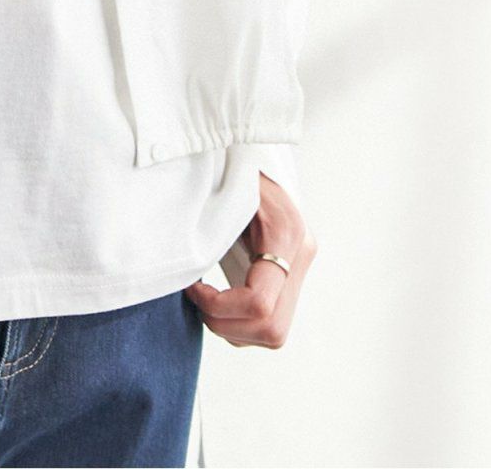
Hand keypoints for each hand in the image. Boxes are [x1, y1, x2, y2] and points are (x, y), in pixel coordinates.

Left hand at [184, 171, 315, 348]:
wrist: (257, 155)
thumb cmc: (233, 164)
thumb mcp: (227, 183)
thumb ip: (216, 214)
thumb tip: (189, 247)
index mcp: (286, 232)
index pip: (259, 301)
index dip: (219, 306)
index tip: (193, 287)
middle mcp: (301, 256)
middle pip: (272, 329)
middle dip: (226, 325)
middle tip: (197, 300)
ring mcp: (301, 269)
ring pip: (273, 334)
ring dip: (232, 328)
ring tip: (205, 299)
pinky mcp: (292, 278)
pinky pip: (270, 323)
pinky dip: (240, 322)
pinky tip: (220, 299)